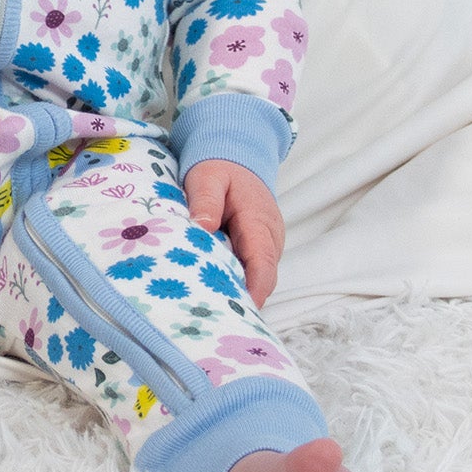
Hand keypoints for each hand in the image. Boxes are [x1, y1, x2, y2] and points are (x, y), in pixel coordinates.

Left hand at [184, 159, 284, 308]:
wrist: (236, 156)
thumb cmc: (220, 168)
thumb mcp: (207, 178)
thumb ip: (205, 202)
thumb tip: (202, 228)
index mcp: (259, 221)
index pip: (262, 263)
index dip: (253, 289)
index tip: (238, 309)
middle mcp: (269, 238)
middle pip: (261, 278)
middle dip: (241, 298)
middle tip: (211, 314)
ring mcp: (265, 245)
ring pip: (255, 278)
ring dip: (236, 291)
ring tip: (208, 307)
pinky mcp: (256, 249)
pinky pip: (248, 272)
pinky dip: (233, 282)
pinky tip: (210, 291)